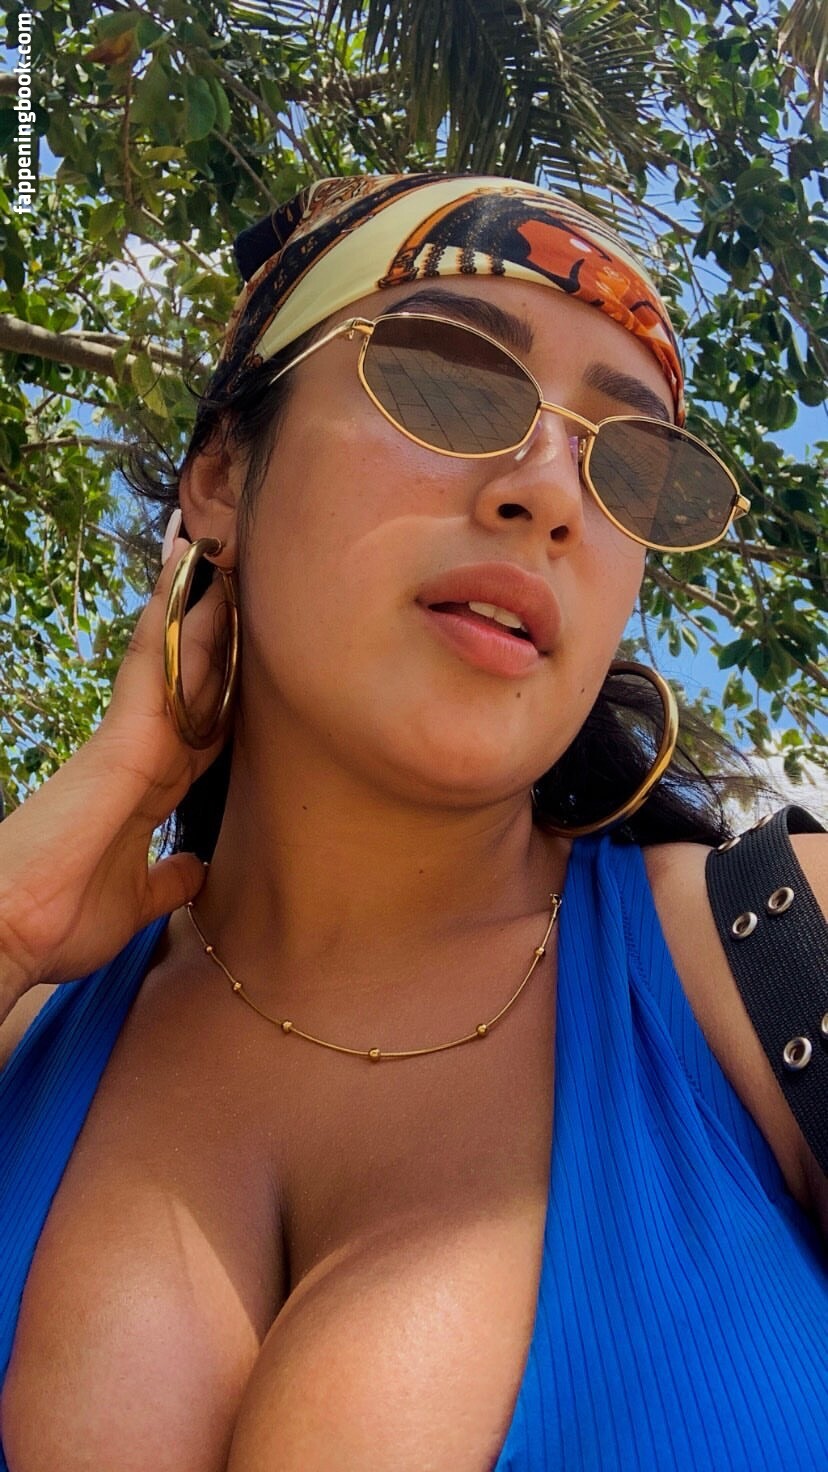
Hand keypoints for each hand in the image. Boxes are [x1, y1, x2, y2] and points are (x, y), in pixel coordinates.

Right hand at [0, 533, 232, 1001]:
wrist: (11, 932)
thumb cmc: (59, 919)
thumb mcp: (136, 902)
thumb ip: (167, 880)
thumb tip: (196, 871)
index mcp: (148, 787)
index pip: (202, 722)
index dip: (227, 683)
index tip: (255, 647)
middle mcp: (140, 752)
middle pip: (193, 677)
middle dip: (217, 626)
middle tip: (240, 566)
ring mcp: (127, 739)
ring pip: (174, 657)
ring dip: (195, 602)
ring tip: (214, 543)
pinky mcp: (119, 739)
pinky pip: (153, 665)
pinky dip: (170, 620)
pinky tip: (187, 576)